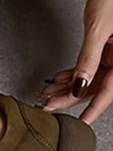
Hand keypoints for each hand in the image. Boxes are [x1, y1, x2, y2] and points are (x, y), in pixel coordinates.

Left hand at [33, 0, 112, 124]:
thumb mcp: (97, 28)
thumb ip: (88, 58)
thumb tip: (78, 86)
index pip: (107, 91)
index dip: (92, 109)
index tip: (79, 123)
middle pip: (95, 86)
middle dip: (69, 97)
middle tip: (46, 106)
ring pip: (89, 78)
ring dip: (66, 86)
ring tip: (44, 93)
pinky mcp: (107, 46)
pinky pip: (89, 65)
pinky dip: (72, 72)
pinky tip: (56, 79)